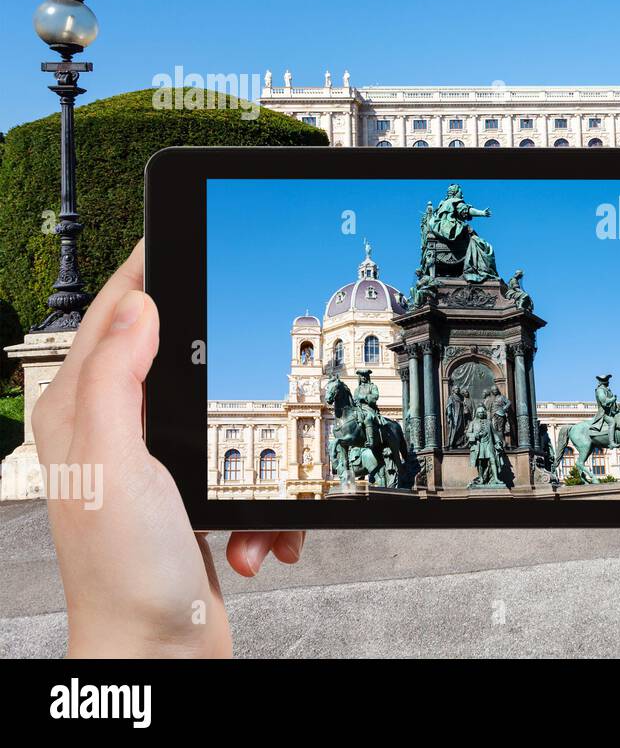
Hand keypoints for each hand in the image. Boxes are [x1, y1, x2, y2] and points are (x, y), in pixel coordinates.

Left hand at [32, 241, 305, 657]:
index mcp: (83, 415)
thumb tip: (140, 305)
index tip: (182, 230)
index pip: (113, 316)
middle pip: (178, 361)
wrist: (161, 658)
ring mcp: (154, 471)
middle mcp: (113, 436)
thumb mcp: (116, 463)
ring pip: (227, 422)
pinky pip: (247, 475)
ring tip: (255, 506)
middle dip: (231, 380)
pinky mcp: (191, 503)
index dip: (147, 268)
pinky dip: (266, 505)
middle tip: (268, 366)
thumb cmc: (127, 575)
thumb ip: (117, 380)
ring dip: (261, 462)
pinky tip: (259, 538)